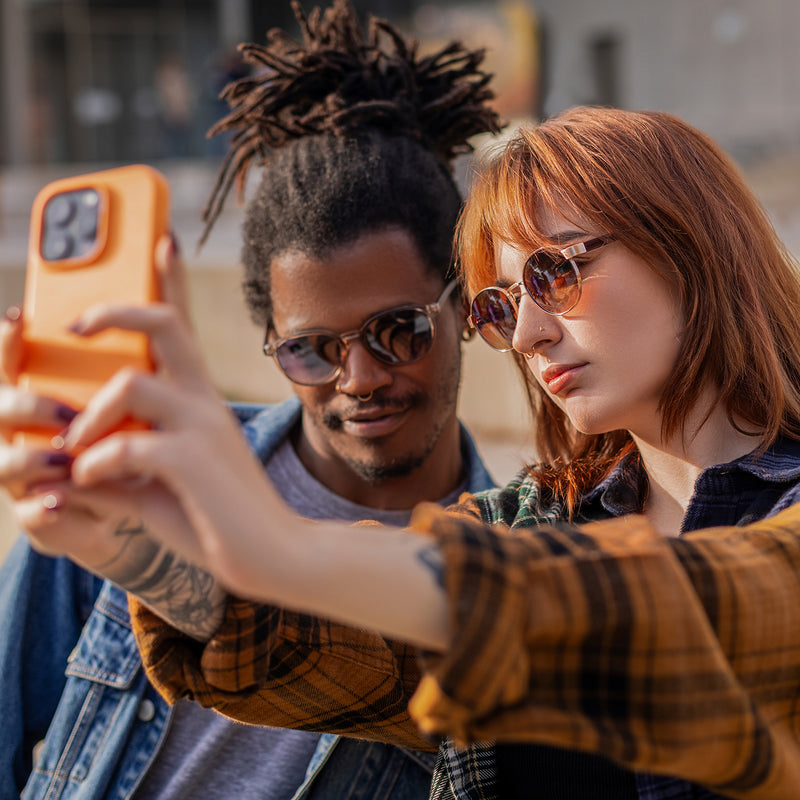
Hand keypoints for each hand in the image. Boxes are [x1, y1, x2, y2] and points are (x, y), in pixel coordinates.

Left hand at [0, 239, 227, 638]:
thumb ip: (122, 460)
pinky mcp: (193, 461)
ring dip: (88, 416)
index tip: (162, 241)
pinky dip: (95, 463)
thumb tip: (72, 458)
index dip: (173, 281)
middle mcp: (204, 401)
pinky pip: (125, 445)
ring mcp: (201, 427)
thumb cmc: (217, 515)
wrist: (272, 554)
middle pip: (161, 324)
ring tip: (74, 450)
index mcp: (200, 400)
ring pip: (131, 382)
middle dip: (113, 310)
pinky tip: (93, 483)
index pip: (184, 328)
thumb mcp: (163, 480)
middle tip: (76, 325)